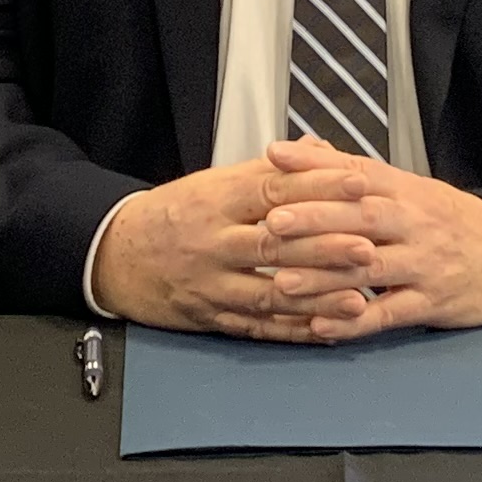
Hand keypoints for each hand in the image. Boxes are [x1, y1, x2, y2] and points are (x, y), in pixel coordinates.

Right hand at [92, 158, 373, 340]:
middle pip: (274, 245)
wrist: (115, 254)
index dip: (318, 186)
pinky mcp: (209, 317)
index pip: (273, 189)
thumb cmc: (173, 216)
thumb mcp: (213, 182)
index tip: (357, 183)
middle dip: (324, 248)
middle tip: (366, 247)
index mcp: (216, 200)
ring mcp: (210, 284)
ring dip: (316, 299)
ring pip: (268, 293)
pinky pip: (255, 328)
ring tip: (356, 301)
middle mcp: (213, 242)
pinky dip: (292, 332)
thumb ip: (268, 171)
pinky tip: (324, 332)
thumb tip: (317, 150)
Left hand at [248, 137, 481, 338]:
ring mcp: (424, 264)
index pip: (357, 172)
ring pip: (371, 268)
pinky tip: (322, 327)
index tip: (275, 160)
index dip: (316, 166)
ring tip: (282, 281)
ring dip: (325, 277)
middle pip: (362, 217)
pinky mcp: (431, 303)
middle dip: (315, 219)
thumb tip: (302, 149)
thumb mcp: (408, 189)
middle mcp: (414, 223)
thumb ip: (354, 173)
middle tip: (272, 224)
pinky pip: (390, 313)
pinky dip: (354, 322)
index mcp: (405, 190)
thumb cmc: (446, 222)